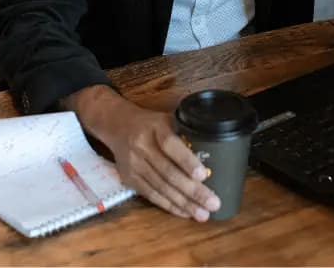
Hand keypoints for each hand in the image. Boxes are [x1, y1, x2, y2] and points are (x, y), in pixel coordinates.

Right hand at [62, 86, 220, 220]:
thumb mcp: (168, 119)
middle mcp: (141, 146)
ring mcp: (133, 164)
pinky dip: (169, 205)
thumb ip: (186, 132)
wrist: (118, 126)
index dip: (186, 161)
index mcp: (155, 127)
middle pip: (168, 172)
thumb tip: (215, 153)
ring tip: (202, 214)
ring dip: (183, 203)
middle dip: (192, 191)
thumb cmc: (152, 124)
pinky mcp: (129, 178)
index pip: (170, 144)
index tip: (202, 175)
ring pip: (161, 187)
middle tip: (213, 203)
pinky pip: (151, 195)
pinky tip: (184, 212)